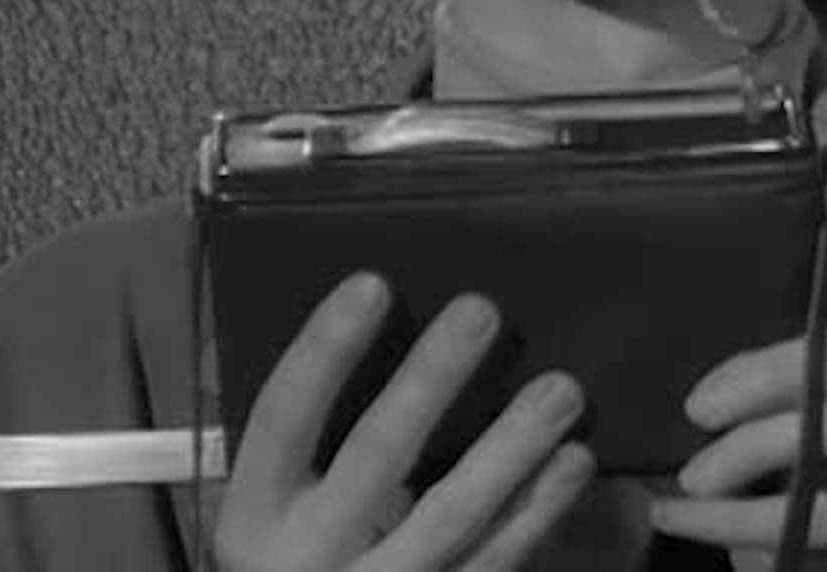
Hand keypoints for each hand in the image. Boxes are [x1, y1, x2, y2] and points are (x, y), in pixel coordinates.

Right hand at [213, 272, 596, 571]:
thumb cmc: (288, 561)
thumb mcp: (270, 513)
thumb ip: (303, 443)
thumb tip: (370, 335)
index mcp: (254, 514)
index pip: (283, 418)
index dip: (324, 351)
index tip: (372, 284)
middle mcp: (308, 554)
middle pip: (376, 455)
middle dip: (430, 380)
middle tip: (481, 310)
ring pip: (450, 514)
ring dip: (512, 446)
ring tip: (561, 388)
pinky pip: (493, 560)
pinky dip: (538, 510)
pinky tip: (572, 461)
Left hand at [651, 254, 826, 570]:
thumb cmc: (825, 539)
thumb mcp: (793, 460)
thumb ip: (775, 406)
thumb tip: (702, 389)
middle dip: (767, 371)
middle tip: (698, 409)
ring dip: (751, 446)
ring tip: (692, 479)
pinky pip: (822, 507)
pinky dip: (737, 515)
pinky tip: (683, 518)